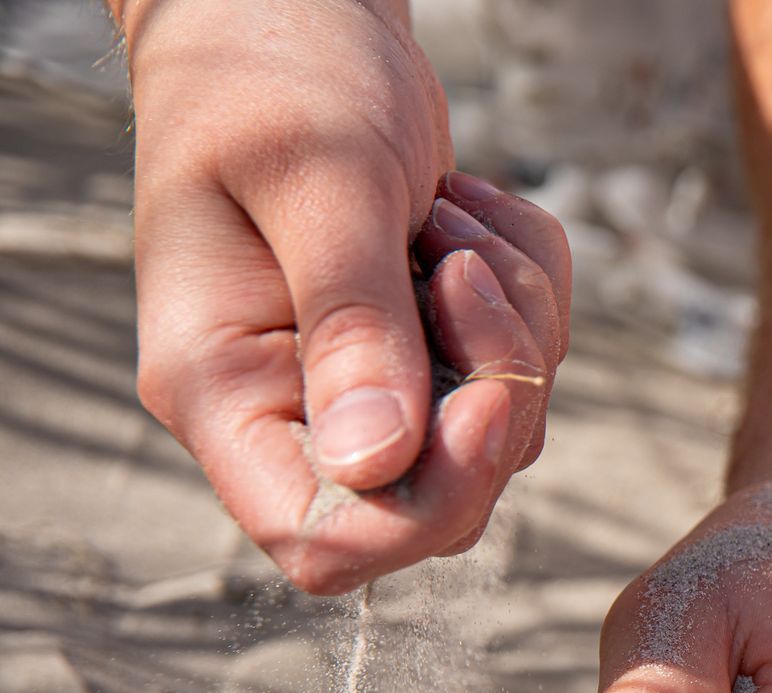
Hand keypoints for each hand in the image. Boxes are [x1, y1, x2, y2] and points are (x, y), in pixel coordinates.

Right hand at [124, 0, 568, 592]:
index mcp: (225, 391)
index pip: (325, 543)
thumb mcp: (322, 182)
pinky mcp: (431, 350)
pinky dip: (529, 286)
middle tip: (460, 263)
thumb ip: (353, 323)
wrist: (293, 10)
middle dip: (494, 389)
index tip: (486, 395)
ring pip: (503, 433)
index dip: (430, 499)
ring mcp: (369, 385)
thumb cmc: (277, 73)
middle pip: (441, 505)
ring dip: (516, 321)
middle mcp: (294, 410)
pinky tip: (464, 213)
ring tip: (446, 218)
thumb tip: (378, 465)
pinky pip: (528, 363)